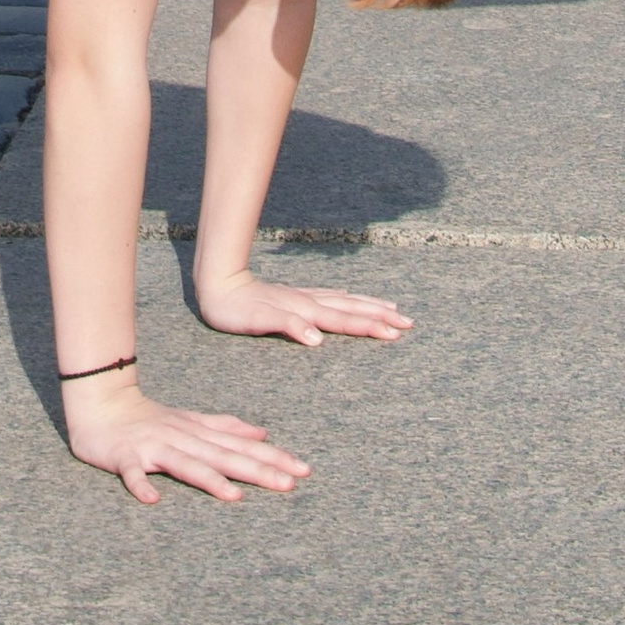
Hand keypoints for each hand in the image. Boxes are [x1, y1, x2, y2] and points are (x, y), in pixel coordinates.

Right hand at [59, 375, 309, 505]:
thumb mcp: (191, 419)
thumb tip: (263, 431)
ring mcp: (153, 447)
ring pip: (185, 464)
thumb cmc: (148, 418)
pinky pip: (133, 473)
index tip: (303, 470)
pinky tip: (152, 500)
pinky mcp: (125, 457)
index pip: (241, 446)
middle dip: (256, 470)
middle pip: (223, 456)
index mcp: (198, 432)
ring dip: (209, 479)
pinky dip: (141, 485)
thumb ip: (225, 426)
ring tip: (234, 497)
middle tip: (288, 484)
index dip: (272, 457)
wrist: (99, 403)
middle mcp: (181, 438)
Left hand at [193, 269, 411, 348]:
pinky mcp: (293, 297)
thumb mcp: (258, 321)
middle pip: (351, 308)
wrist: (217, 285)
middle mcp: (307, 302)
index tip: (396, 332)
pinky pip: (329, 297)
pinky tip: (349, 297)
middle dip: (380, 316)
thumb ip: (289, 327)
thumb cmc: (235, 310)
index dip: (370, 326)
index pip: (344, 320)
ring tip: (391, 309)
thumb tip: (317, 338)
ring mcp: (302, 297)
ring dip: (368, 306)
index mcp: (304, 310)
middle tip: (408, 322)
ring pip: (344, 300)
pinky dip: (346, 299)